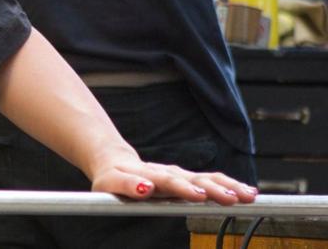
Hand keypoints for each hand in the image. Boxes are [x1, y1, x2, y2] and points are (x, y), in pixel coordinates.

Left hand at [88, 148, 257, 204]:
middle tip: (231, 198)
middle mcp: (167, 173)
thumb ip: (127, 185)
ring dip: (226, 186)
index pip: (165, 181)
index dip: (181, 188)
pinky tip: (249, 193)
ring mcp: (179, 175)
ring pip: (206, 178)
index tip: (197, 195)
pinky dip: (230, 185)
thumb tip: (145, 189)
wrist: (115, 161)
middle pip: (191, 179)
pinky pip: (212, 180)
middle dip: (211, 189)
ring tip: (247, 196)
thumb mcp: (111, 182)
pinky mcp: (187, 178)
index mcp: (147, 175)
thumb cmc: (113, 176)